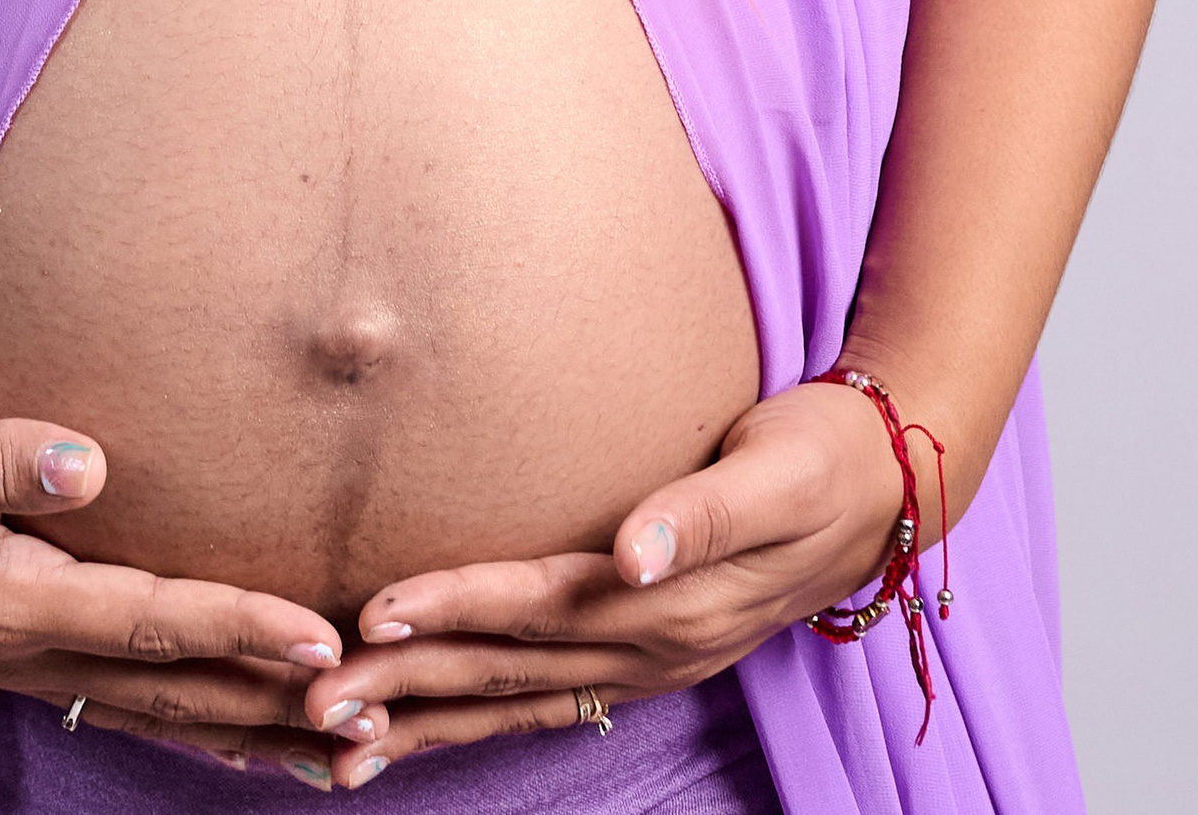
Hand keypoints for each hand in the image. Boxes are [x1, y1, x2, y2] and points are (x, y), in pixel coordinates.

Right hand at [0, 377, 361, 761]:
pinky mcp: (15, 645)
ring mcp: (16, 658)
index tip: (322, 636)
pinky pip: (124, 698)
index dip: (237, 628)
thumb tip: (82, 459)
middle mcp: (18, 647)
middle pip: (167, 688)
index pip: (146, 620)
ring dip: (246, 730)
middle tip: (376, 719)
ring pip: (153, 708)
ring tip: (343, 753)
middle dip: (271, 706)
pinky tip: (241, 733)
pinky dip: (193, 719)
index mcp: (1, 598)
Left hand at [279, 382, 913, 781]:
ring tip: (336, 740)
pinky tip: (420, 730)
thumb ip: (702, 513)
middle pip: (507, 668)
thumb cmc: (822, 457)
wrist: (884, 492)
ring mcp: (644, 663)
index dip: (458, 607)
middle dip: (409, 684)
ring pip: (514, 699)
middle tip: (313, 698)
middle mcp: (648, 645)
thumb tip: (635, 551)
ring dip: (427, 719)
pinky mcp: (641, 657)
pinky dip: (474, 719)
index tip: (378, 613)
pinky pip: (541, 700)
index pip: (539, 605)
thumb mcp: (777, 470)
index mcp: (670, 599)